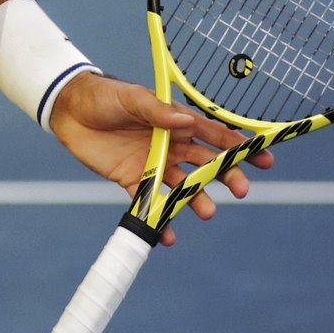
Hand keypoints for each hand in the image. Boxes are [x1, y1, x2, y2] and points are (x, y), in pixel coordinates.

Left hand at [48, 73, 272, 243]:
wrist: (69, 110)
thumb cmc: (105, 96)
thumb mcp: (132, 98)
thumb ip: (157, 111)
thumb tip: (185, 121)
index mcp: (175, 122)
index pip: (214, 135)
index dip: (239, 147)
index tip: (264, 159)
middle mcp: (170, 145)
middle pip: (206, 164)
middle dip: (226, 176)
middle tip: (241, 190)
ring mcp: (153, 163)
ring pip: (183, 186)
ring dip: (197, 200)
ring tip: (208, 212)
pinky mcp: (132, 180)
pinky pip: (150, 202)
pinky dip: (160, 219)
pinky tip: (168, 235)